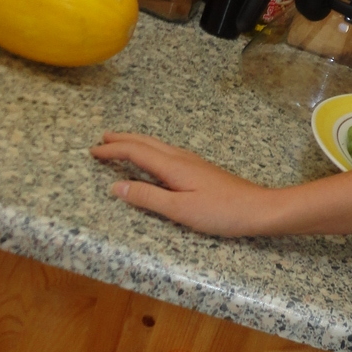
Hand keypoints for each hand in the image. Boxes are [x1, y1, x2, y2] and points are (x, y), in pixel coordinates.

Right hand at [91, 132, 275, 235]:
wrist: (259, 209)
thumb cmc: (221, 212)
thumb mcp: (179, 210)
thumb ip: (147, 197)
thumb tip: (116, 186)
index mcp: (173, 166)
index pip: (135, 151)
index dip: (112, 150)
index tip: (92, 152)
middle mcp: (182, 158)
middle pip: (146, 142)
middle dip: (122, 139)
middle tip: (101, 139)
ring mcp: (193, 162)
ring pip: (158, 145)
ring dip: (136, 142)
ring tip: (121, 143)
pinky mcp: (201, 169)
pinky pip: (167, 152)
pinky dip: (151, 150)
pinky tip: (153, 157)